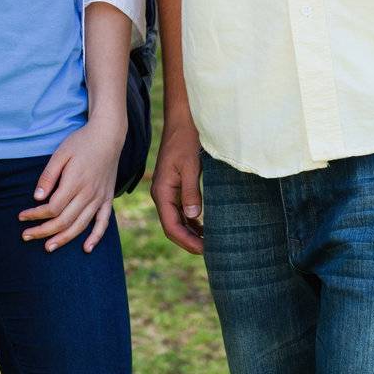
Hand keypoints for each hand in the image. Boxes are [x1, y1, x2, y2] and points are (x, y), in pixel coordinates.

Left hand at [18, 119, 124, 253]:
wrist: (108, 135)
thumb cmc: (81, 142)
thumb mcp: (60, 153)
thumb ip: (49, 175)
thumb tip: (37, 197)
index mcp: (75, 182)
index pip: (52, 207)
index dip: (35, 215)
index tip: (22, 216)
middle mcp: (88, 194)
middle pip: (64, 220)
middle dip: (43, 231)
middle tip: (26, 236)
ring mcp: (100, 198)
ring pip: (81, 225)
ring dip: (64, 239)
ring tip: (48, 247)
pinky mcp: (107, 198)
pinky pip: (103, 222)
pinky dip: (96, 237)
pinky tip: (86, 249)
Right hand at [150, 116, 202, 254]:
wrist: (182, 121)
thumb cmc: (186, 140)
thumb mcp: (191, 166)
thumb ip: (191, 192)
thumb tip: (194, 216)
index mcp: (162, 191)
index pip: (171, 226)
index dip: (187, 242)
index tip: (205, 251)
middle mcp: (162, 194)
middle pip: (173, 227)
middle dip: (189, 242)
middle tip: (211, 252)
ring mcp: (168, 191)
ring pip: (177, 220)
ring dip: (191, 233)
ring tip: (211, 243)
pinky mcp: (176, 186)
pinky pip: (181, 210)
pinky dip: (192, 221)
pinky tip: (205, 227)